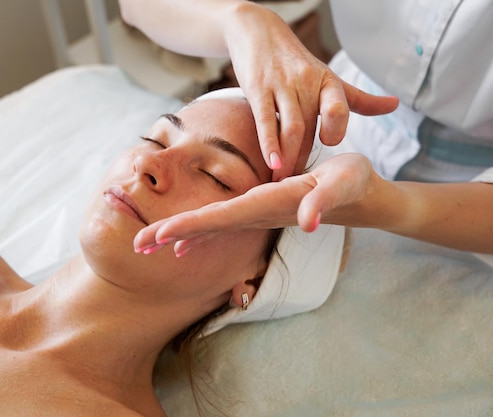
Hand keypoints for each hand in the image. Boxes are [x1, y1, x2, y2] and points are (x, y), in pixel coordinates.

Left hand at [134, 153, 376, 255]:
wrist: (356, 196)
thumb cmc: (350, 184)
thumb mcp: (341, 184)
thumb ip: (324, 200)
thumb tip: (308, 221)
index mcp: (266, 205)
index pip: (221, 217)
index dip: (191, 226)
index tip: (161, 235)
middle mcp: (255, 213)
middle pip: (207, 226)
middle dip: (171, 234)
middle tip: (136, 244)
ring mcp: (254, 214)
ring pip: (209, 226)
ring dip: (177, 235)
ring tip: (147, 243)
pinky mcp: (257, 209)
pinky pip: (220, 222)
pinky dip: (197, 231)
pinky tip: (181, 242)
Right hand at [224, 3, 398, 178]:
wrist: (259, 32)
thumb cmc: (296, 61)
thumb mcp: (329, 78)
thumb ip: (359, 98)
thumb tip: (395, 105)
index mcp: (328, 83)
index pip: (340, 108)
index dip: (336, 131)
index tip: (329, 159)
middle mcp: (307, 83)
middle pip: (311, 128)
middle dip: (305, 160)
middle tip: (301, 189)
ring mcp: (282, 85)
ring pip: (291, 127)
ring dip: (289, 158)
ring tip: (283, 183)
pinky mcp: (258, 88)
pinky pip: (265, 119)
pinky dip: (269, 143)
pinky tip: (272, 163)